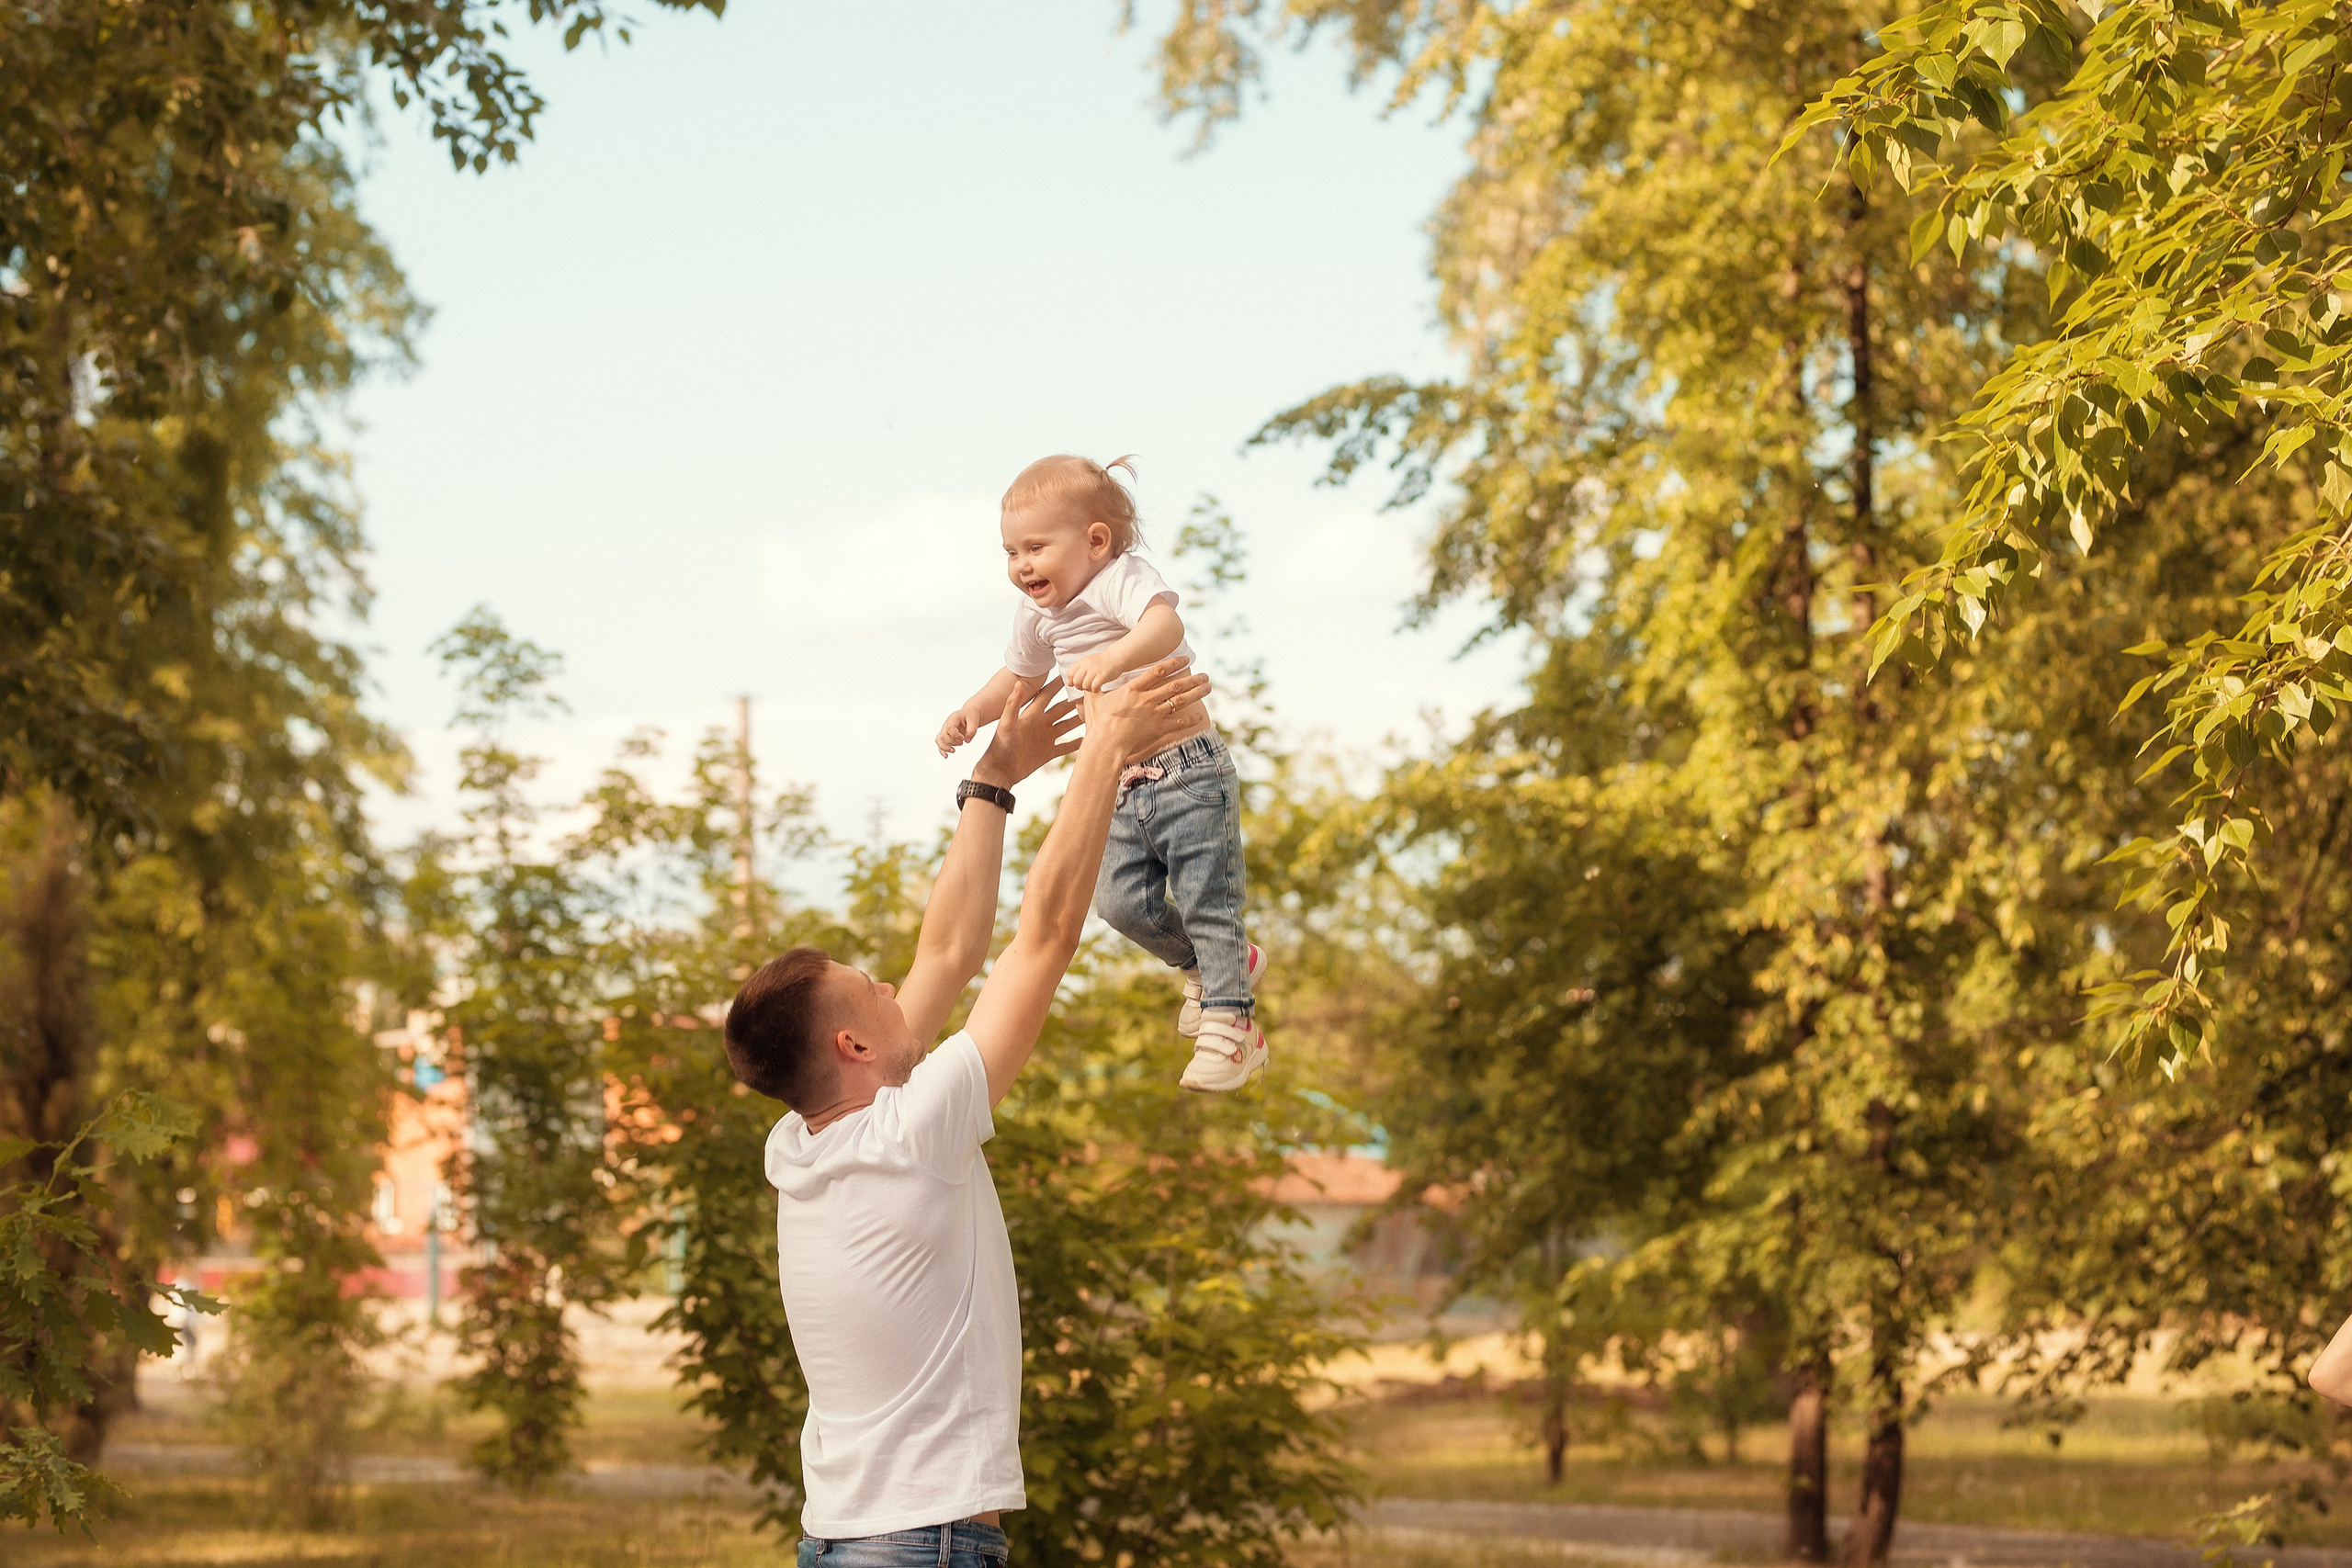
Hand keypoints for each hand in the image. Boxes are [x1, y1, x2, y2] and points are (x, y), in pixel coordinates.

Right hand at [936, 707, 980, 756]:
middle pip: (943, 735)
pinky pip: (940, 743)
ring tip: (953, 751)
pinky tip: (946, 756)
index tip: (963, 738)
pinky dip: (942, 750)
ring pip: (939, 740)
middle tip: (961, 743)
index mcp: (953, 718)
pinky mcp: (946, 735)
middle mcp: (947, 724)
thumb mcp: (974, 721)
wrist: (969, 714)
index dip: (956, 735)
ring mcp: (945, 730)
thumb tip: (967, 741)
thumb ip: (972, 730)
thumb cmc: (971, 716)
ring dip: (945, 747)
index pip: (950, 728)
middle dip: (952, 742)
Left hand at [975, 678, 1083, 786]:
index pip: (1047, 695)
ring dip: (1078, 719)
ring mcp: (1045, 738)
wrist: (1000, 770)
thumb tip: (1020, 683)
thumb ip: (1013, 703)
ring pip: (1066, 725)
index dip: (1056, 685)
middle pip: (1060, 709)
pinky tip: (1087, 739)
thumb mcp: (1006, 723)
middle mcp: (1040, 724)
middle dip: (1073, 700)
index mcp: (1031, 714)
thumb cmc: (1000, 745)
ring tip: (1093, 712)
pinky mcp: (1048, 752)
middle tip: (1088, 692)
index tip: (1068, 673)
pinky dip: (1076, 743)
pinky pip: (1066, 746)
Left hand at [1065, 652, 1123, 692]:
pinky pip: (1094, 687)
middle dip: (1080, 687)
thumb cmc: (1102, 662)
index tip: (1079, 683)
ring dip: (1088, 689)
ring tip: (1093, 687)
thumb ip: (1078, 672)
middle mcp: (1087, 665)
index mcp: (1082, 662)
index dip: (1073, 681)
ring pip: (1085, 685)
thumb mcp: (1087, 663)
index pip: (1070, 674)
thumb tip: (1069, 683)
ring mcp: (1095, 670)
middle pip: (1076, 681)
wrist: (1116, 657)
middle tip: (1086, 686)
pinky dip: (1095, 690)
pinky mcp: (1103, 675)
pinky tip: (1098, 688)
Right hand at [1081, 658, 1209, 764]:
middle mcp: (1147, 699)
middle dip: (1192, 679)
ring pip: (1180, 701)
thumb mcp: (1093, 700)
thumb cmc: (1098, 723)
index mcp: (1133, 689)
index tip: (1185, 659)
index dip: (1173, 663)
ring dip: (1196, 693)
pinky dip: (1191, 719)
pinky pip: (1179, 722)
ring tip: (1208, 688)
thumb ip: (1095, 689)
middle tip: (1205, 675)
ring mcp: (1154, 714)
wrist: (1106, 744)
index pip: (1157, 671)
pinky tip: (1201, 716)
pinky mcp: (1158, 729)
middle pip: (1175, 685)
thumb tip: (1087, 681)